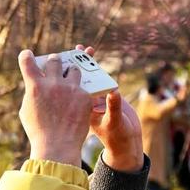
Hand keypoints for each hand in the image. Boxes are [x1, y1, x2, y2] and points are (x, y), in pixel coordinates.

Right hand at [18, 49, 92, 166]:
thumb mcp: (27, 110)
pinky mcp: (84, 96)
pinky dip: (79, 92)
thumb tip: (36, 84)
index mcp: (35, 86)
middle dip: (54, 61)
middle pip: (55, 60)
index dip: (26, 56)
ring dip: (70, 73)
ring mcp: (70, 88)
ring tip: (69, 80)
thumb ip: (32, 93)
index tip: (27, 55)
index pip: (27, 61)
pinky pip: (82, 87)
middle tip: (54, 64)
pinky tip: (77, 100)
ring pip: (73, 69)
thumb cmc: (38, 131)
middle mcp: (52, 83)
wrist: (58, 146)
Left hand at [74, 43, 143, 172]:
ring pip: (88, 77)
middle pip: (77, 78)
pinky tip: (94, 59)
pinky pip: (99, 78)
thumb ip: (113, 107)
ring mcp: (95, 97)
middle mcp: (84, 101)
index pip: (69, 88)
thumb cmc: (116, 134)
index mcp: (80, 107)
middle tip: (78, 49)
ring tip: (87, 49)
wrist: (124, 141)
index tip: (65, 59)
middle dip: (77, 63)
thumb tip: (114, 92)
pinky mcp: (105, 94)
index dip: (67, 73)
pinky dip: (97, 69)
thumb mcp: (113, 122)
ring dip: (88, 63)